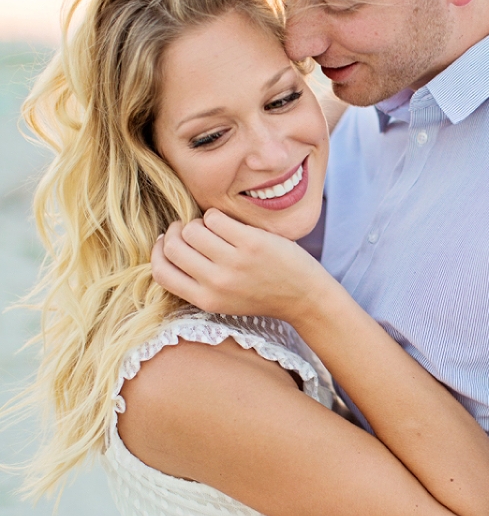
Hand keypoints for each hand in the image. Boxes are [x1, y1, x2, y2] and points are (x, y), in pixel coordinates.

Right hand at [151, 209, 327, 318]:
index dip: (157, 252)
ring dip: (197, 223)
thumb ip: (196, 280)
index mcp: (205, 300)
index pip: (160, 273)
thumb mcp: (222, 300)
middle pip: (173, 246)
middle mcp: (216, 283)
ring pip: (192, 229)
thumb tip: (167, 245)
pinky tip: (228, 223)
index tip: (165, 242)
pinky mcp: (250, 243)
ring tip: (212, 228)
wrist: (303, 297)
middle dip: (176, 232)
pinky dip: (216, 215)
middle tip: (188, 229)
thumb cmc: (260, 294)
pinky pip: (215, 217)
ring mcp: (233, 262)